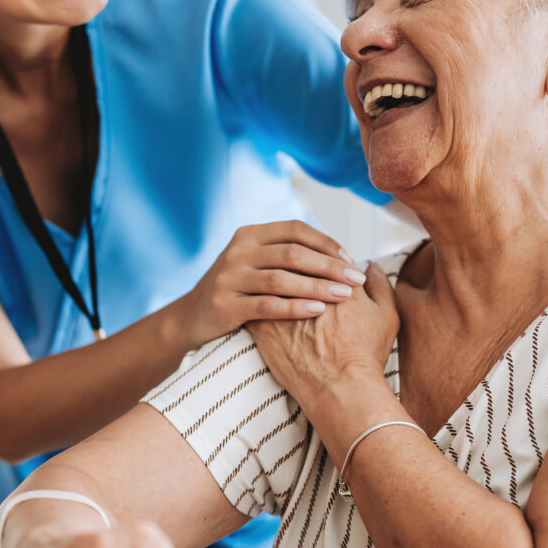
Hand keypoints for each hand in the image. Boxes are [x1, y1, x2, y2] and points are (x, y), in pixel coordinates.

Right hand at [167, 221, 366, 351]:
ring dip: (317, 287)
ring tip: (344, 296)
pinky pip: (267, 306)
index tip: (350, 260)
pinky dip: (295, 307)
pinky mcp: (224, 305)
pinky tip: (318, 310)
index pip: (295, 230)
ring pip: (281, 279)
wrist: (191, 317)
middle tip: (356, 279)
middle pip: (292, 254)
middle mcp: (237, 251)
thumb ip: (285, 252)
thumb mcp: (254, 261)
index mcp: (249, 234)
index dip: (326, 243)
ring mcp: (229, 278)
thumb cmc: (237, 289)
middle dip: (329, 266)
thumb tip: (337, 254)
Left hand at [246, 260, 397, 409]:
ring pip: (271, 279)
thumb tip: (369, 265)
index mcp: (336, 278)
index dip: (326, 261)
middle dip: (297, 265)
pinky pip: (254, 303)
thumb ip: (379, 285)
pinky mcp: (262, 324)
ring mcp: (280, 304)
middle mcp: (305, 286)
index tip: (326, 271)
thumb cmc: (366, 355)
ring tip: (279, 290)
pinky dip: (258, 301)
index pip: (325, 256)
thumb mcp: (386, 316)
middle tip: (299, 276)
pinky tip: (260, 305)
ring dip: (274, 280)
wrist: (340, 388)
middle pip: (295, 262)